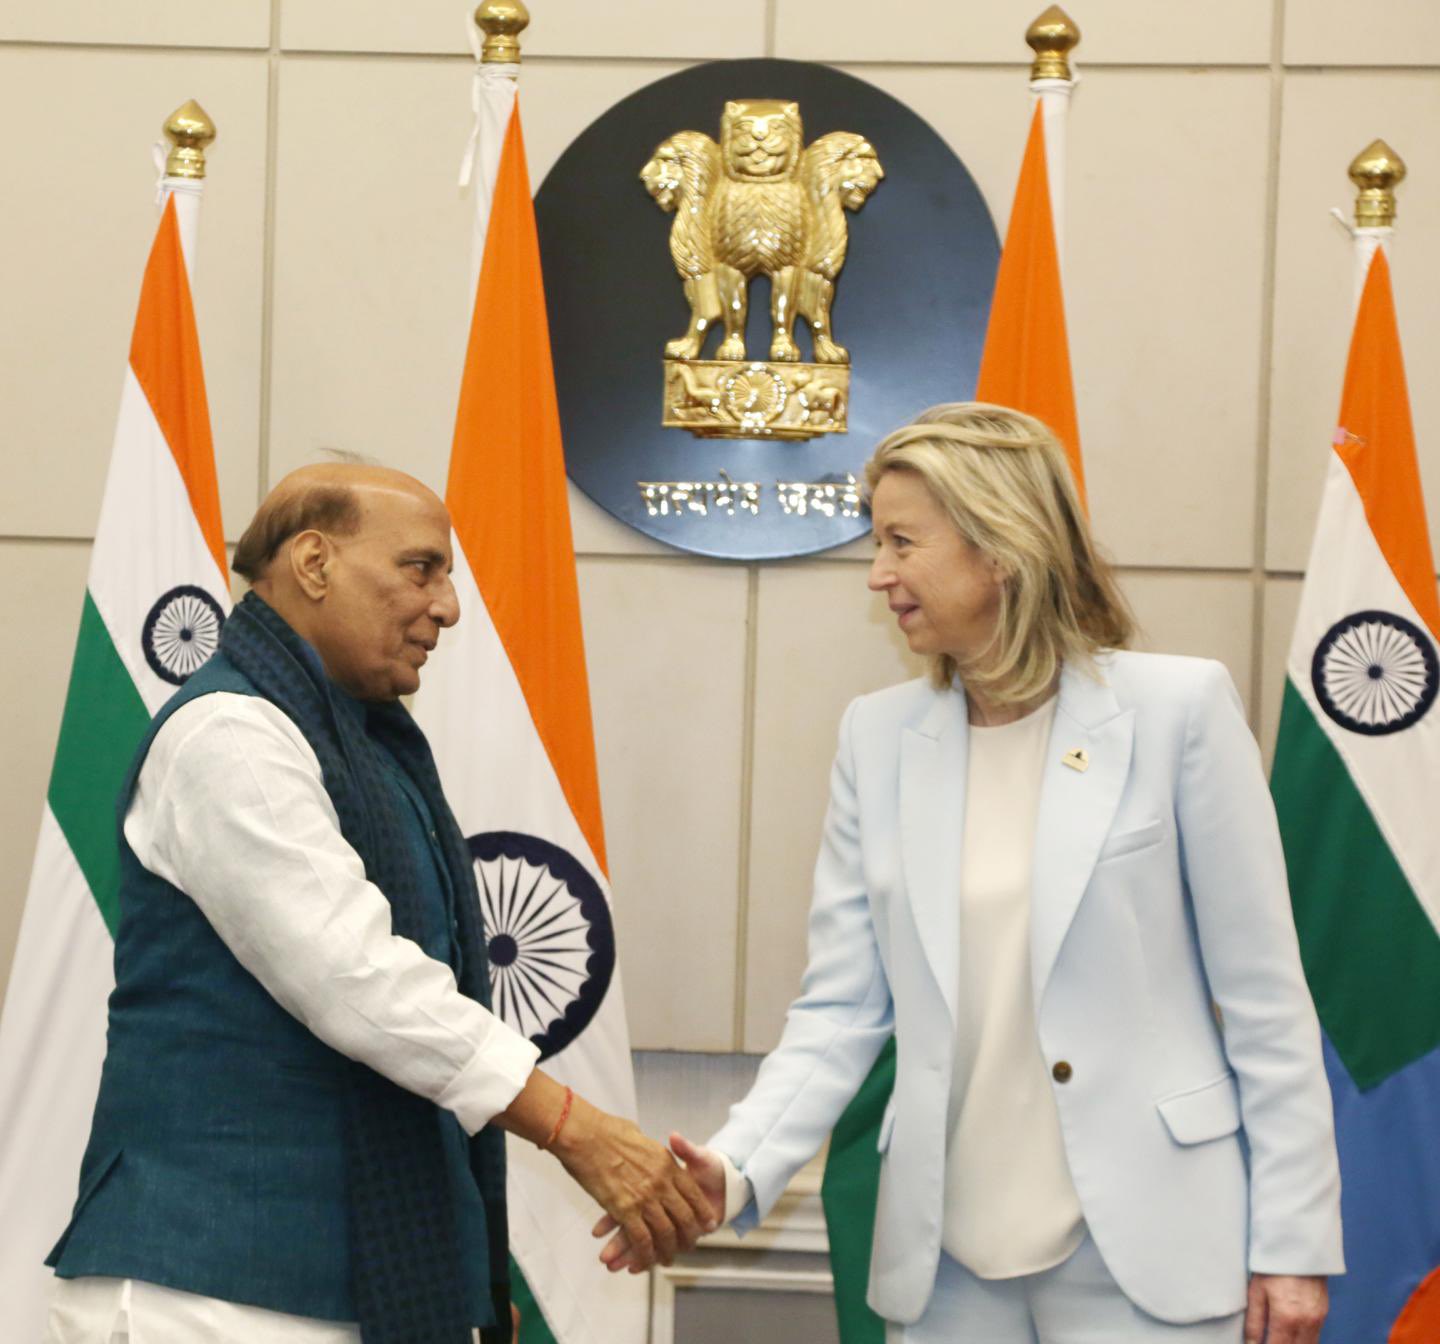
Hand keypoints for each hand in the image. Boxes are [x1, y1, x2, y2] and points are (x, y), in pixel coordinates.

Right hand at [550, 1097, 715, 1270]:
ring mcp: (644, 1197)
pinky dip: (645, 1254)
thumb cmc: (608, 1131)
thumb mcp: (640, 1135)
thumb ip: (651, 1149)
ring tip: (668, 1259)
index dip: (703, 1211)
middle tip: (689, 1246)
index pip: (693, 1193)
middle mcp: (661, 1182)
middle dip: (688, 1236)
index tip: (709, 1223)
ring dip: (667, 1250)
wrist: (585, 1135)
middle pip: (684, 1217)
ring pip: (665, 1233)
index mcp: (667, 1163)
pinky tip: (645, 1261)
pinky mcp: (625, 1210)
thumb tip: (657, 1148)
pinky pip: (641, 1239)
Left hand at [1244, 1274, 1327, 1343]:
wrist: (1298, 1247)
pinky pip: (1315, 1337)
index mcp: (1286, 1318)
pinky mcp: (1324, 1314)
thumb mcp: (1256, 1291)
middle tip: (1268, 1340)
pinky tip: (1291, 1337)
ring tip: (1278, 1338)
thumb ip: (1254, 1322)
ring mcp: (1318, 1319)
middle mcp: (1306, 1323)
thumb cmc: (1273, 1267)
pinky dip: (1304, 1341)